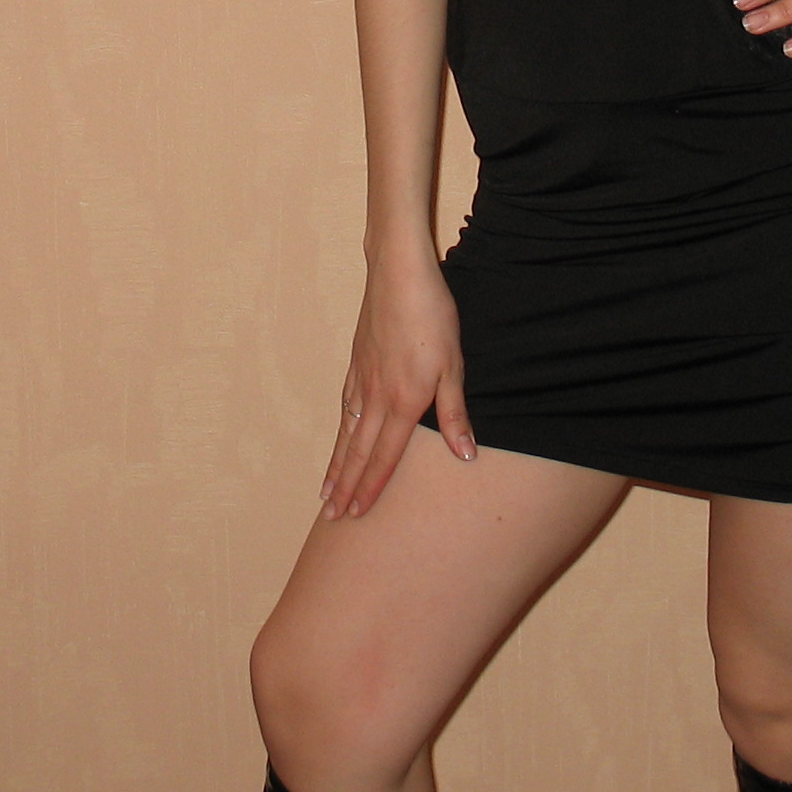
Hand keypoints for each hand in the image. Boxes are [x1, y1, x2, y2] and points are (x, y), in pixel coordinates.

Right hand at [321, 254, 473, 518]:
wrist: (399, 274)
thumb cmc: (433, 316)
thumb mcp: (454, 366)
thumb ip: (454, 414)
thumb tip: (465, 455)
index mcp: (403, 402)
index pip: (384, 456)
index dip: (372, 487)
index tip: (358, 513)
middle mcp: (376, 396)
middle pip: (357, 451)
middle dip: (345, 487)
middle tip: (331, 516)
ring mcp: (362, 378)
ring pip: (347, 431)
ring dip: (337, 463)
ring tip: (326, 490)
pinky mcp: (357, 360)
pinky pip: (346, 405)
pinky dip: (341, 428)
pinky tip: (341, 434)